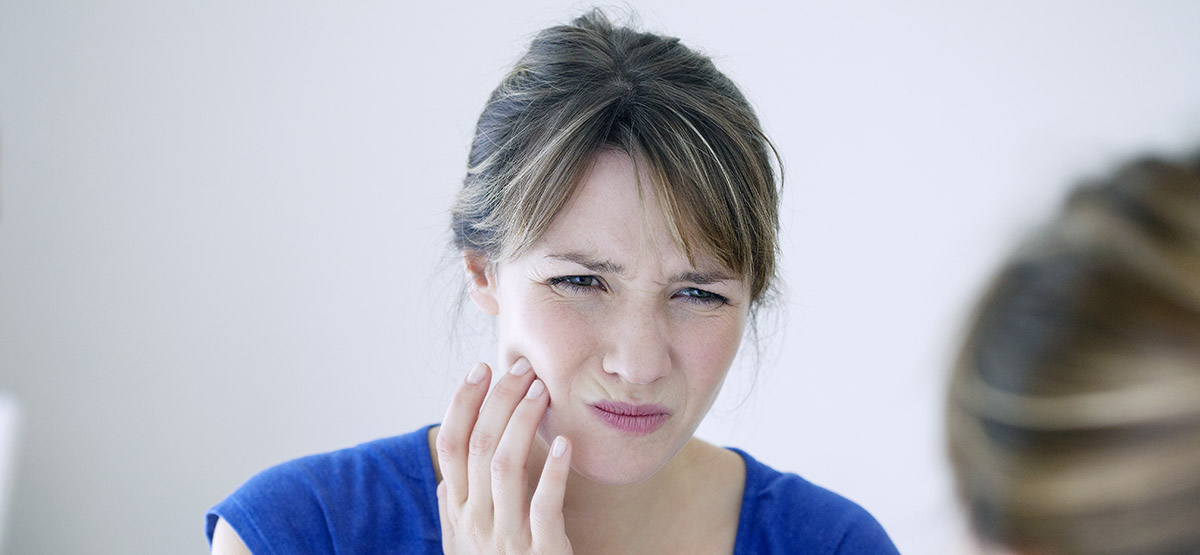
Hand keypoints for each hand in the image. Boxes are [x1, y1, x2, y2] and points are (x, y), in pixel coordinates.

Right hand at [436, 359, 573, 553]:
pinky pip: (544, 504)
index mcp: (460, 513)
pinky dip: (555, 471)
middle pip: (478, 446)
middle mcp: (476, 522)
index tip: (480, 370)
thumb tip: (445, 476)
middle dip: (497, 400)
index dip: (463, 403)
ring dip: (524, 422)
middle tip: (519, 367)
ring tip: (541, 391)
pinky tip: (566, 443)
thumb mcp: (466, 547)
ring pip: (505, 466)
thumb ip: (455, 512)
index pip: (451, 446)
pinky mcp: (541, 552)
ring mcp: (506, 538)